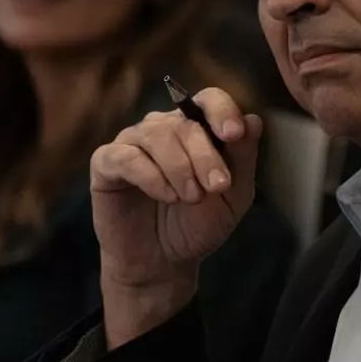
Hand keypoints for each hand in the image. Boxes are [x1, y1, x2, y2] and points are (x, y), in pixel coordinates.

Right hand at [89, 87, 260, 346]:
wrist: (163, 262)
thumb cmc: (198, 224)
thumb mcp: (232, 196)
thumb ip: (243, 159)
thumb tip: (254, 120)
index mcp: (196, 128)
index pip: (209, 99)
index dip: (222, 111)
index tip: (233, 134)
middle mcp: (162, 127)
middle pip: (185, 122)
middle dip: (206, 155)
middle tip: (218, 186)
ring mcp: (133, 142)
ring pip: (156, 136)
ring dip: (179, 167)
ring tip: (191, 197)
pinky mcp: (106, 163)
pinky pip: (125, 156)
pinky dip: (149, 175)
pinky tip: (166, 195)